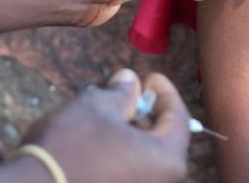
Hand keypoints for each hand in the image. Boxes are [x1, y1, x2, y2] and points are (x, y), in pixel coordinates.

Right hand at [23, 69, 191, 182]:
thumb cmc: (70, 145)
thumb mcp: (98, 106)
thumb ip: (122, 92)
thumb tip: (130, 80)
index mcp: (166, 159)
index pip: (179, 118)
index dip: (165, 92)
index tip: (150, 77)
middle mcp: (160, 182)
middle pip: (161, 139)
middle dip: (143, 113)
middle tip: (125, 94)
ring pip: (142, 156)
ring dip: (129, 132)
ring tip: (105, 113)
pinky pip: (127, 171)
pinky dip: (118, 152)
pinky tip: (95, 138)